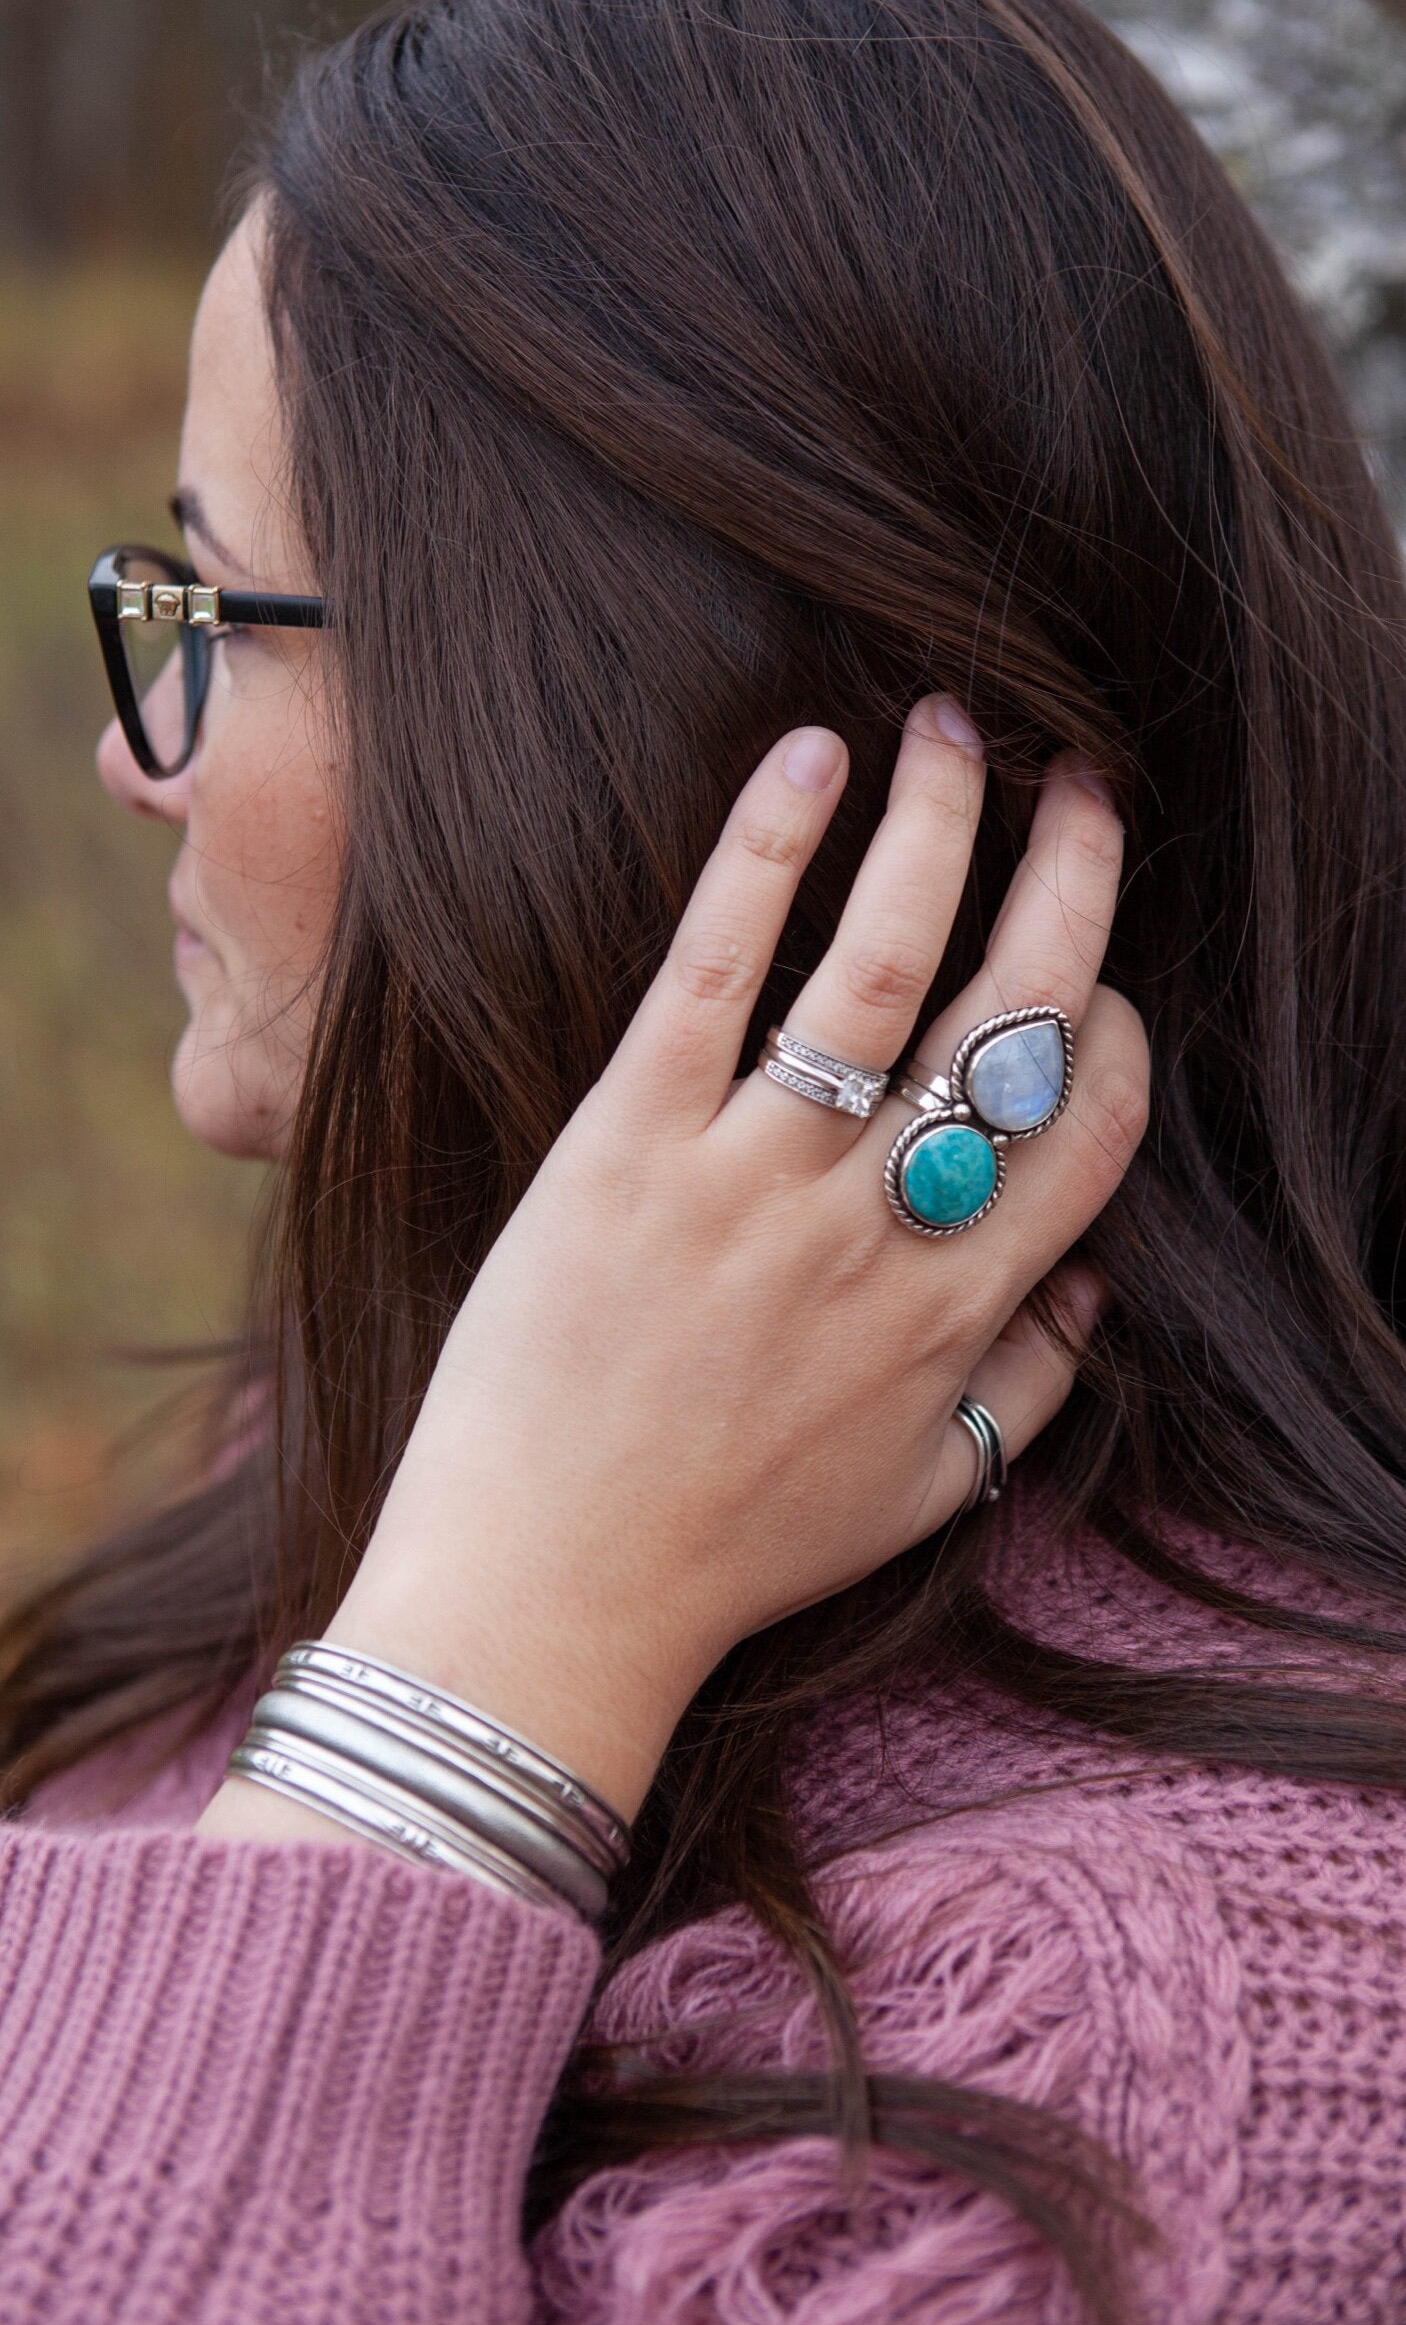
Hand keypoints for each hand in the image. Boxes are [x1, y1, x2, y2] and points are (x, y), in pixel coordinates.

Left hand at [200, 696, 1146, 1844]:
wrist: (545, 1597)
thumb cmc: (729, 1553)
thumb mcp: (921, 1498)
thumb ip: (1034, 1392)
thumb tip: (1100, 1285)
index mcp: (956, 1312)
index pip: (1087, 1125)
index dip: (1113, 1028)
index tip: (1094, 978)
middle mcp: (875, 1233)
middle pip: (1015, 1014)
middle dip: (1072, 877)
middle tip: (1083, 783)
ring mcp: (750, 1182)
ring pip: (881, 967)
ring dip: (938, 826)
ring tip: (955, 726)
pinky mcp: (625, 1147)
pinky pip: (713, 972)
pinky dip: (765, 857)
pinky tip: (809, 760)